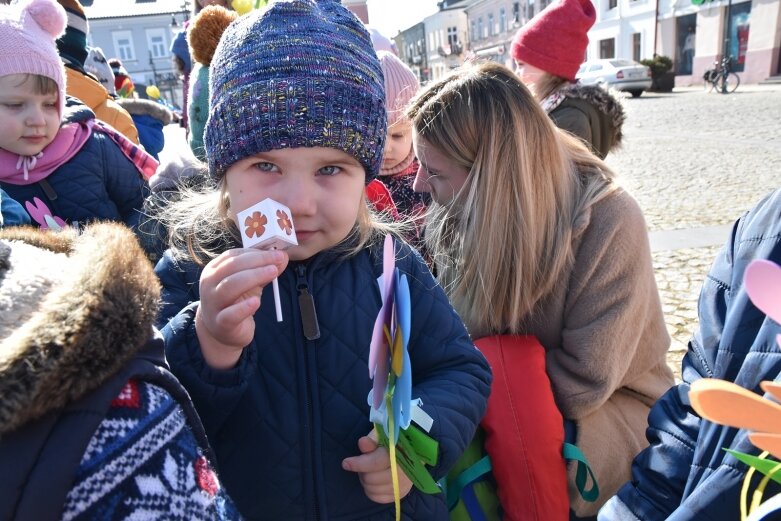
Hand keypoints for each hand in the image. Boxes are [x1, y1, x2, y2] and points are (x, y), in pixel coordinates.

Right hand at [195, 248, 287, 368]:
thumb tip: (283, 257)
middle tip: (279, 259)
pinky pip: (230, 314)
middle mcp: (209, 284)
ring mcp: (212, 303)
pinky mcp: (220, 323)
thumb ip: (264, 269)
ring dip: (253, 277)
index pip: (234, 256)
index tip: (277, 252)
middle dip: (258, 261)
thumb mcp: (250, 283)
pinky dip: (243, 308)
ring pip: (230, 286)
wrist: (221, 331)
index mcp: (214, 269)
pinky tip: (256, 302)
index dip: (256, 252)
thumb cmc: (235, 301)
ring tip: (273, 272)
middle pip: (232, 267)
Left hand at [342, 430, 413, 503]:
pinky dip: (371, 491)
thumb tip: (362, 443)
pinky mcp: (401, 493)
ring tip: (368, 471)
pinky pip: (379, 498)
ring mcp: (403, 484)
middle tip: (362, 464)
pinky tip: (372, 481)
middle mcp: (404, 471)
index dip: (359, 463)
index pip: (376, 463)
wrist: (410, 452)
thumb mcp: (382, 435)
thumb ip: (372, 440)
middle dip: (362, 472)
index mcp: (399, 453)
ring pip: (373, 489)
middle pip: (372, 478)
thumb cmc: (393, 442)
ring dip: (365, 481)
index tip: (346, 463)